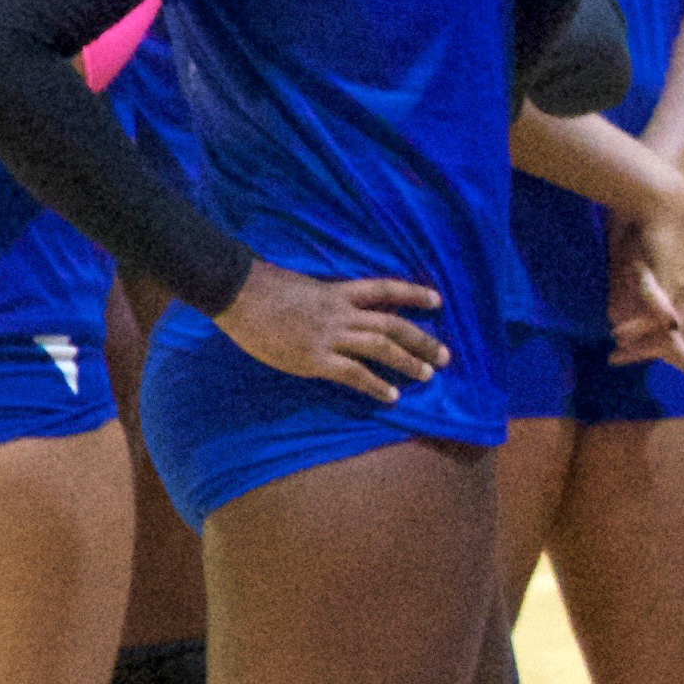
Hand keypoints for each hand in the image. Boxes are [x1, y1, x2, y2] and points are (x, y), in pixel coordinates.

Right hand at [218, 264, 444, 399]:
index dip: (413, 294)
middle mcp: (341, 312)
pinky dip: (376, 386)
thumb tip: (336, 309)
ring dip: (408, 362)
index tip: (437, 300)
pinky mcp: (316, 359)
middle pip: (392, 325)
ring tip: (429, 375)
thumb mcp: (302, 286)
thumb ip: (324, 301)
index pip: (385, 289)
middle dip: (422, 340)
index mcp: (338, 292)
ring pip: (381, 348)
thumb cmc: (262, 288)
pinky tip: (391, 397)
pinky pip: (355, 374)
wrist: (237, 294)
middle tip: (446, 355)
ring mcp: (330, 336)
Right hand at [609, 197, 683, 383]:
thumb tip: (620, 316)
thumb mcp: (647, 260)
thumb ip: (640, 290)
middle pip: (680, 336)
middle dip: (649, 353)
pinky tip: (622, 333)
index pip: (683, 327)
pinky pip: (659, 310)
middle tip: (618, 358)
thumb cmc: (650, 221)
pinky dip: (641, 325)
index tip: (629, 349)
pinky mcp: (672, 276)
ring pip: (670, 330)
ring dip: (641, 343)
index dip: (660, 345)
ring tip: (617, 352)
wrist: (661, 189)